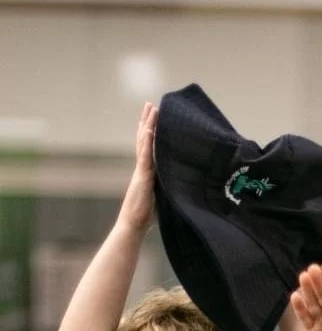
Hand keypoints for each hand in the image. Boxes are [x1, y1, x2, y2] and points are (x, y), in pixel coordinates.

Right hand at [118, 102, 157, 231]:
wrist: (133, 226)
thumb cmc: (146, 217)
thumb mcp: (161, 198)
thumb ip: (166, 188)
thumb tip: (180, 186)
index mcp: (147, 173)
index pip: (149, 148)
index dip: (150, 133)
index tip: (154, 119)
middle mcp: (143, 168)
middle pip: (144, 140)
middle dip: (147, 122)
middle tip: (151, 105)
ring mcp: (142, 171)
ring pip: (144, 143)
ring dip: (147, 124)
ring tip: (151, 108)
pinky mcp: (142, 176)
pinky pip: (145, 155)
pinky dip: (146, 141)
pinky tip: (148, 128)